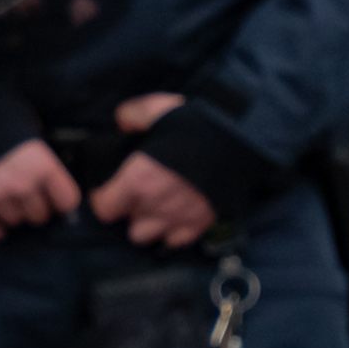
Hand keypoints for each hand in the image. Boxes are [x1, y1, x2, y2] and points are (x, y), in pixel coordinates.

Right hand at [0, 139, 80, 242]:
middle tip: (33, 203)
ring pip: (14, 220)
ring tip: (12, 207)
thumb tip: (43, 166)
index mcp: (42, 164)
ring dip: (14, 215)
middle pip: (39, 214)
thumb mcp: (29, 127)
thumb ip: (37, 152)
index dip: (63, 200)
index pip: (66, 199)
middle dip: (37, 208)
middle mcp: (22, 184)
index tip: (60, 200)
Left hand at [89, 92, 213, 247]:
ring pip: (148, 236)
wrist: (243, 138)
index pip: (104, 209)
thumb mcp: (160, 107)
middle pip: (128, 224)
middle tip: (140, 193)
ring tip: (158, 207)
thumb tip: (123, 124)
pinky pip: (177, 240)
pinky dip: (174, 230)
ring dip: (150, 224)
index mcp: (138, 181)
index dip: (104, 198)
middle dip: (131, 210)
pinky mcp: (201, 223)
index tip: (111, 189)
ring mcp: (178, 218)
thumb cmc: (198, 123)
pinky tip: (179, 213)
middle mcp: (154, 206)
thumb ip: (133, 115)